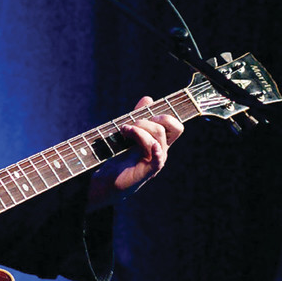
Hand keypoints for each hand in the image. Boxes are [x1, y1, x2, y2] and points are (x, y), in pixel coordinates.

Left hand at [87, 96, 183, 210]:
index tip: (145, 113)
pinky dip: (154, 148)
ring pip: (158, 137)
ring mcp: (156, 161)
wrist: (106, 182)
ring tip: (123, 131)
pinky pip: (158, 158)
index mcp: (159, 142)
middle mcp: (161, 151)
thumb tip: (148, 98)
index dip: (164, 115)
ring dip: (139, 129)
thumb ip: (138, 116)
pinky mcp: (148, 171)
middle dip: (149, 120)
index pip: (175, 126)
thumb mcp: (128, 133)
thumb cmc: (117, 158)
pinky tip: (150, 145)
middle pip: (169, 127)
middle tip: (131, 124)